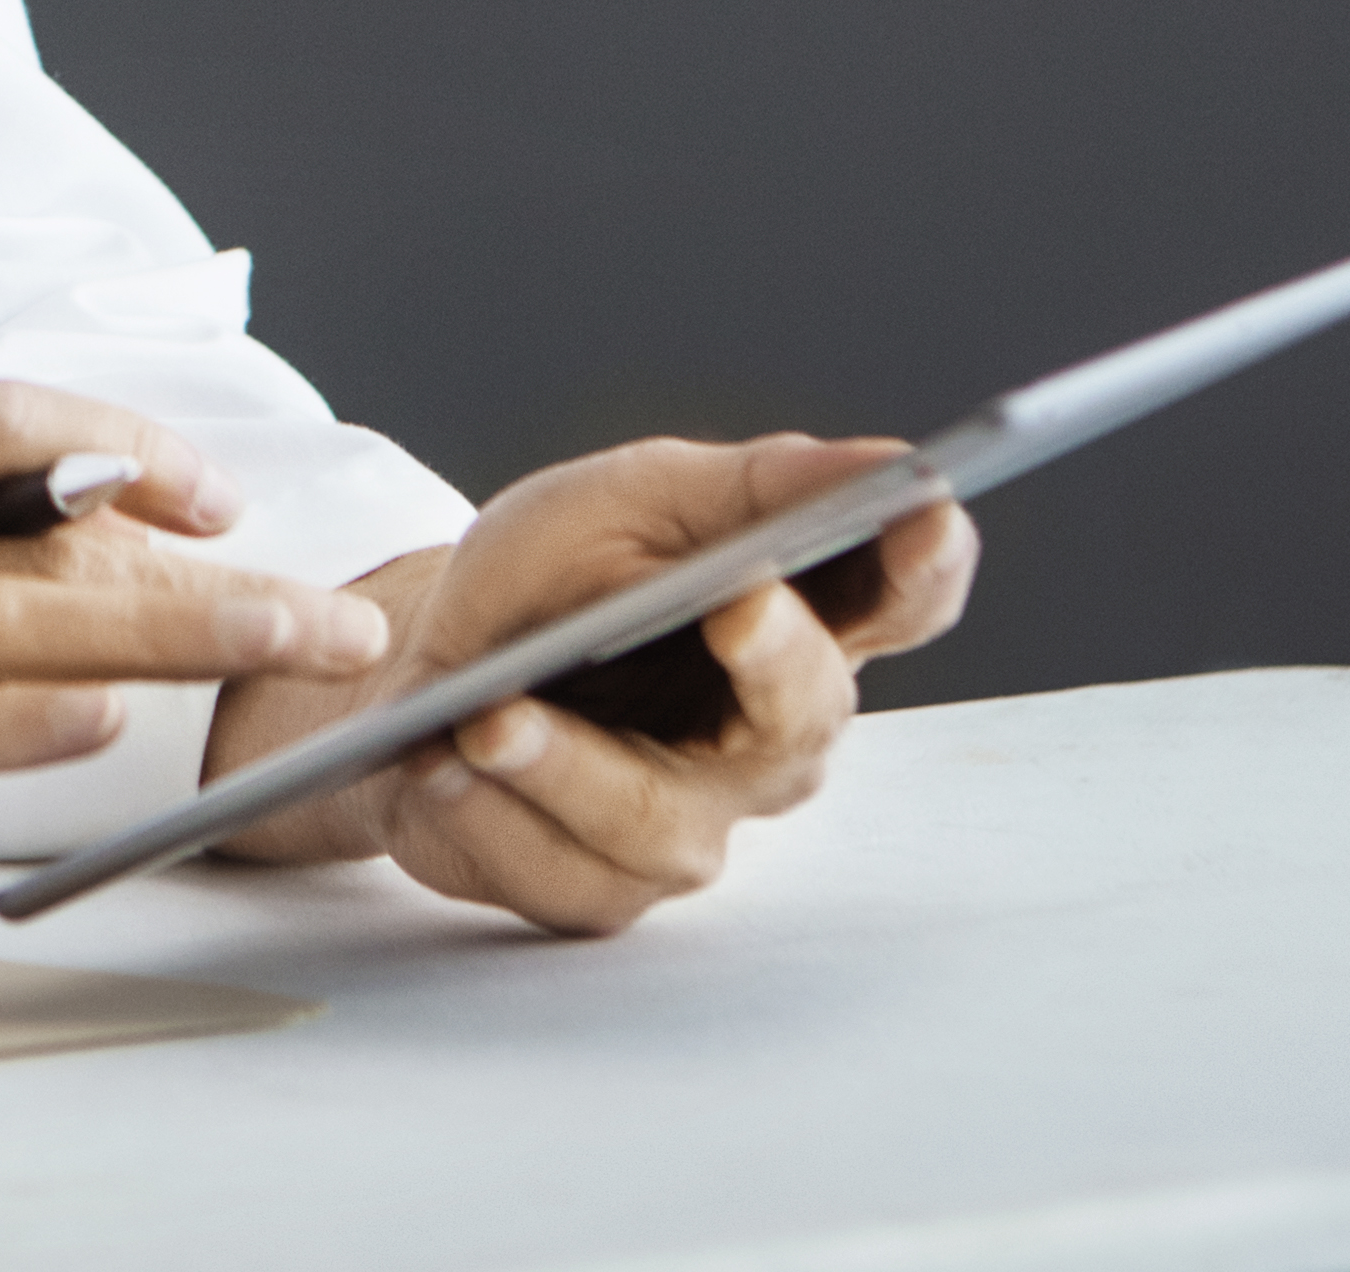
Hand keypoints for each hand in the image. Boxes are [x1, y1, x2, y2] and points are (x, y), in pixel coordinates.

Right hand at [0, 384, 393, 1001]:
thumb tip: (65, 612)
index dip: (124, 444)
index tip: (213, 497)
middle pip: (48, 515)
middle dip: (210, 555)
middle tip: (324, 604)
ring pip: (28, 613)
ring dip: (180, 630)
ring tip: (288, 651)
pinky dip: (35, 720)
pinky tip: (112, 730)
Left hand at [196, 434, 979, 935]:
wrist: (423, 669)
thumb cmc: (548, 579)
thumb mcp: (628, 499)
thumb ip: (748, 486)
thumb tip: (876, 460)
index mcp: (797, 627)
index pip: (899, 601)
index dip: (926, 564)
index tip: (925, 509)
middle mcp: (764, 744)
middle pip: (801, 721)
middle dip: (775, 662)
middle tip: (737, 605)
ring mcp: (689, 829)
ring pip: (658, 820)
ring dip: (569, 765)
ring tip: (491, 718)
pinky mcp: (599, 889)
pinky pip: (560, 873)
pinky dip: (490, 815)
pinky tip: (441, 768)